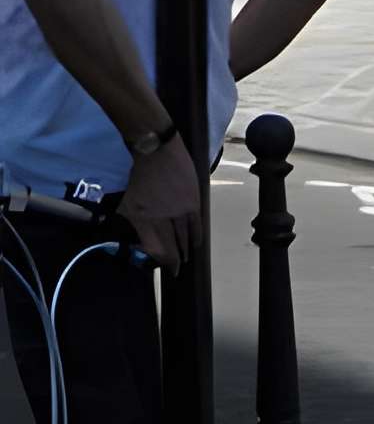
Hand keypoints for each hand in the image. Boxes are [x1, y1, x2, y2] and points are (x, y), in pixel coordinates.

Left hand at [119, 134, 201, 269]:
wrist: (158, 152)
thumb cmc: (139, 176)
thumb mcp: (128, 201)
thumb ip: (132, 220)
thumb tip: (139, 237)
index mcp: (142, 217)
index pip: (156, 248)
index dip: (163, 263)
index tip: (168, 271)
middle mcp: (161, 217)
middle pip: (172, 246)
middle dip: (175, 260)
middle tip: (177, 269)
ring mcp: (179, 210)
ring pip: (184, 237)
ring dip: (186, 250)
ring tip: (186, 257)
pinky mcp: (193, 202)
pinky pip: (196, 225)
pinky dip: (196, 236)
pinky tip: (196, 244)